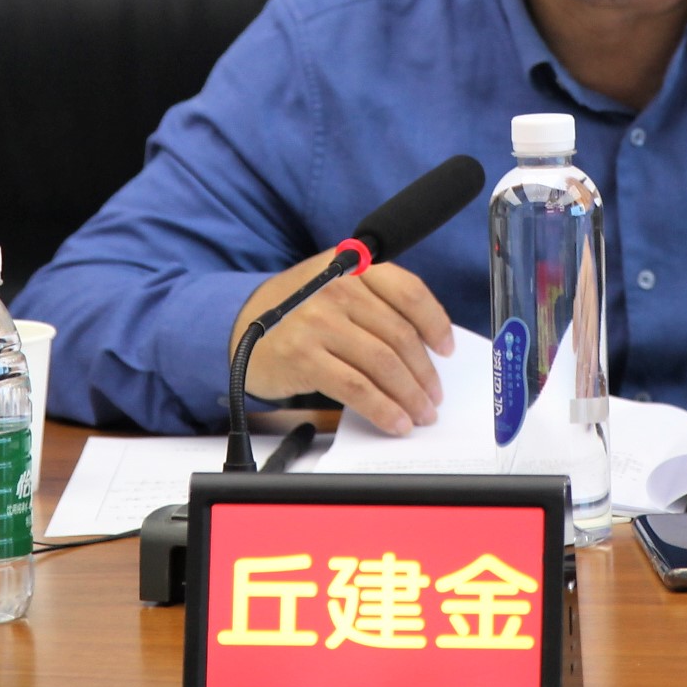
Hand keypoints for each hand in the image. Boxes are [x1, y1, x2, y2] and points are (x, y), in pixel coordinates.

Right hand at [229, 248, 454, 435]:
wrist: (239, 325)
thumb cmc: (297, 310)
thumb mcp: (334, 285)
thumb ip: (375, 301)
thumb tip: (425, 348)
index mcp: (352, 265)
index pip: (409, 292)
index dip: (435, 323)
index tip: (447, 349)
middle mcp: (337, 287)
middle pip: (399, 335)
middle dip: (424, 372)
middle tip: (434, 396)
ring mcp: (318, 321)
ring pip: (383, 364)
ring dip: (409, 395)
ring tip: (419, 413)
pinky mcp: (304, 356)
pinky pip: (357, 388)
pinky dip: (383, 409)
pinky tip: (393, 421)